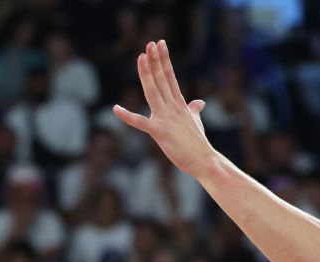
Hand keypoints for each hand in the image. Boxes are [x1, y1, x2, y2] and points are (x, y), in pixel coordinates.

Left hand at [113, 41, 213, 176]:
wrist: (204, 160)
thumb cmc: (198, 142)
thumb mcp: (196, 121)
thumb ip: (194, 110)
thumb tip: (199, 102)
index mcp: (179, 103)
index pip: (170, 76)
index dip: (163, 59)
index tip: (159, 44)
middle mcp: (172, 106)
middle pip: (161, 79)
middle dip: (155, 60)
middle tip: (150, 43)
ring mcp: (165, 118)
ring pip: (152, 91)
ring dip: (146, 74)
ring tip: (141, 57)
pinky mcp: (159, 132)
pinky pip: (139, 122)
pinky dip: (127, 116)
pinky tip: (115, 109)